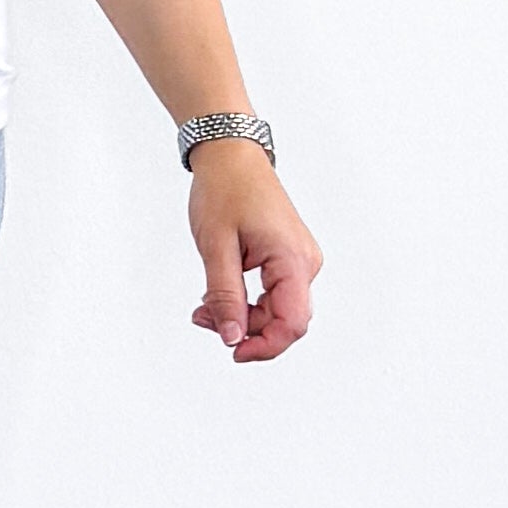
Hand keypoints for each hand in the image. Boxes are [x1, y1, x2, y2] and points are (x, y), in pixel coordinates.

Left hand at [187, 143, 320, 363]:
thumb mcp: (215, 247)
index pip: (292, 324)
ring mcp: (298, 260)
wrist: (231, 155)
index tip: (232, 351)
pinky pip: (272, 293)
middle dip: (244, 329)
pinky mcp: (288, 258)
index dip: (264, 346)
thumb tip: (231, 338)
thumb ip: (224, 296)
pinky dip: (245, 300)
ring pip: (276, 309)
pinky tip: (218, 294)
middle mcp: (304, 263)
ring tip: (203, 305)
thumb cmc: (224, 190)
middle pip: (283, 320)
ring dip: (241, 315)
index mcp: (292, 260)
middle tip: (202, 317)